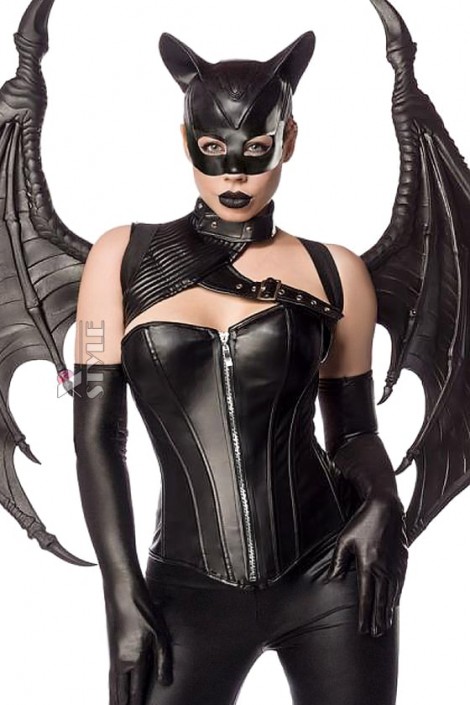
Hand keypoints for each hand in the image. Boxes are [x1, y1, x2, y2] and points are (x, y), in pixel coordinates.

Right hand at [105, 579, 172, 704]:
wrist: (122, 590)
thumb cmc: (143, 609)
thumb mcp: (159, 632)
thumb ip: (163, 659)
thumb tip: (165, 684)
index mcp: (133, 659)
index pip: (135, 692)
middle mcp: (121, 661)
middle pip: (120, 693)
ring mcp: (114, 655)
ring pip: (113, 686)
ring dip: (115, 699)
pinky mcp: (112, 649)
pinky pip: (112, 676)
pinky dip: (112, 688)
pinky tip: (114, 689)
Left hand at [324, 495, 407, 636]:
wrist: (386, 508)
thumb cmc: (362, 523)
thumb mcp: (344, 540)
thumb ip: (338, 562)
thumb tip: (331, 580)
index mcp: (367, 566)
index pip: (365, 598)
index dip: (363, 616)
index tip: (362, 630)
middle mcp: (383, 569)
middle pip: (381, 601)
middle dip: (377, 620)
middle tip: (375, 634)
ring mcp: (395, 566)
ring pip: (392, 595)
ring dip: (387, 612)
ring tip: (384, 626)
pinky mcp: (402, 561)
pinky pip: (400, 584)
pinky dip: (397, 597)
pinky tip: (394, 604)